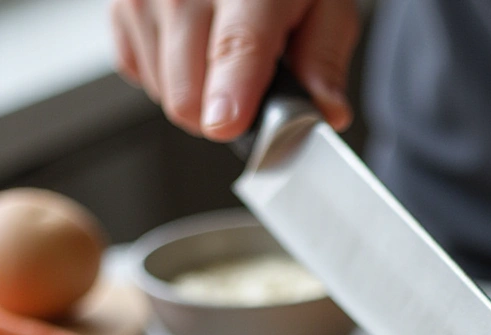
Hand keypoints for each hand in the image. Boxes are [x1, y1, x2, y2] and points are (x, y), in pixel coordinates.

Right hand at [109, 0, 360, 139]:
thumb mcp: (325, 6)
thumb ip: (324, 60)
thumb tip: (327, 111)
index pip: (236, 45)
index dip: (231, 91)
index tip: (227, 124)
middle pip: (188, 90)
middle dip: (221, 113)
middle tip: (247, 92)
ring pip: (162, 90)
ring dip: (195, 94)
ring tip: (220, 60)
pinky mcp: (120, 5)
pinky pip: (138, 70)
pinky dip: (166, 73)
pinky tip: (191, 49)